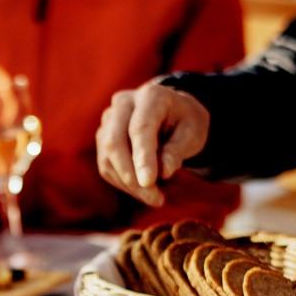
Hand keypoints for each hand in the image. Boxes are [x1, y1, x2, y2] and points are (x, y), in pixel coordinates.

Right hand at [95, 81, 209, 206]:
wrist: (172, 114)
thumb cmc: (185, 123)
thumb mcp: (193, 134)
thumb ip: (178, 150)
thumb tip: (163, 171)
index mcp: (150, 96)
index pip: (140, 128)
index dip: (142, 157)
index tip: (149, 183)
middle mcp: (123, 103)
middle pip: (115, 141)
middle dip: (131, 175)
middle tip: (155, 199)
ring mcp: (109, 120)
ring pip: (108, 157)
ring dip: (128, 184)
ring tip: (155, 198)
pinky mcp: (102, 138)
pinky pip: (106, 166)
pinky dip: (123, 183)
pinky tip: (143, 190)